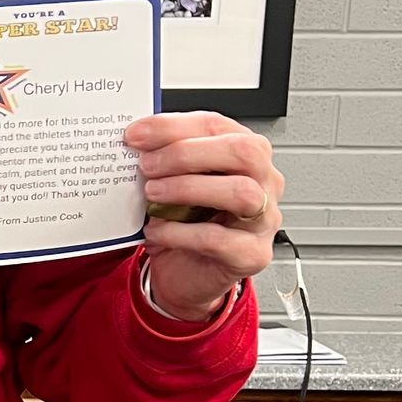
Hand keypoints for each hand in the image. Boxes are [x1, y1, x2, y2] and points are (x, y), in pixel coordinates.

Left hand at [125, 111, 282, 321]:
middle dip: (188, 153)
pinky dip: (180, 232)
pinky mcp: (252, 255)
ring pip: (242, 192)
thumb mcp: (172, 184)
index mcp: (245, 155)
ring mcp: (264, 220)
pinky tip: (157, 230)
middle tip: (148, 165)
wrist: (187, 276)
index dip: (174, 126)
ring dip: (189, 188)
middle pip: (244, 152)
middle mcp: (264, 183)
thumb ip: (163, 160)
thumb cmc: (184, 225)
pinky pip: (219, 239)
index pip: (218, 126)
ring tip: (153, 193)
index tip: (137, 133)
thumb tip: (137, 140)